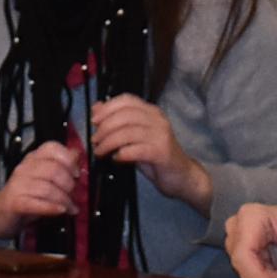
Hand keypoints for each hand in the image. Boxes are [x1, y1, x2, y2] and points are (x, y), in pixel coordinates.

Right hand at [0, 143, 84, 237]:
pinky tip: (60, 210)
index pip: (52, 148)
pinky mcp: (14, 202)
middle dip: (69, 185)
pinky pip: (37, 203)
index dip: (69, 160)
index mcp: (33, 159)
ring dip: (64, 200)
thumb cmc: (24, 196)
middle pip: (54, 170)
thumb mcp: (44, 179)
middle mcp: (25, 168)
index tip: (77, 174)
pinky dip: (52, 207)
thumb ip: (61, 167)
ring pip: (48, 188)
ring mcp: (18, 185)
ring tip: (70, 207)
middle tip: (74, 195)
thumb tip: (77, 155)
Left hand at [86, 97, 205, 209]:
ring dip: (109, 142)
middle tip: (95, 140)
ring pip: (128, 132)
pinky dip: (123, 153)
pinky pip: (137, 149)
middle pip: (125, 115)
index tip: (94, 120)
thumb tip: (97, 108)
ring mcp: (161, 135)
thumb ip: (118, 123)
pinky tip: (116, 158)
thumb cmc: (156, 157)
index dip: (107, 108)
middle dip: (105, 127)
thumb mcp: (134, 138)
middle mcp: (157, 120)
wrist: (182, 177)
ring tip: (101, 151)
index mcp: (151, 112)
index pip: (127, 100)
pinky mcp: (162, 152)